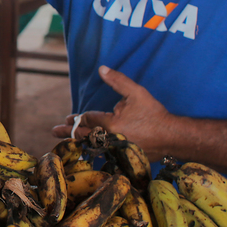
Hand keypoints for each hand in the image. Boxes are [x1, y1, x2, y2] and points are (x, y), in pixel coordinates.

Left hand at [50, 65, 176, 155]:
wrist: (172, 137)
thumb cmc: (154, 114)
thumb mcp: (136, 93)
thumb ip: (118, 81)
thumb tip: (101, 69)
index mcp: (109, 123)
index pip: (86, 119)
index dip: (76, 118)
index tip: (67, 117)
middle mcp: (108, 139)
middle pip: (82, 135)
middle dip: (67, 132)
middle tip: (54, 131)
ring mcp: (114, 150)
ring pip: (90, 147)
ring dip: (77, 143)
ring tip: (66, 142)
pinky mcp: (121, 158)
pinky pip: (101, 155)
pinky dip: (91, 152)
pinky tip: (87, 153)